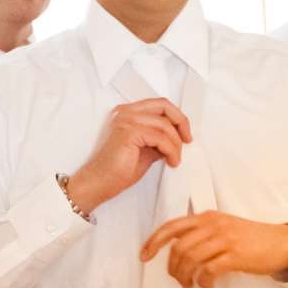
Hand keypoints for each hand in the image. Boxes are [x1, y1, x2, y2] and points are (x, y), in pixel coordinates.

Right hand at [64, 99, 191, 215]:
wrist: (101, 182)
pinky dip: (170, 151)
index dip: (176, 117)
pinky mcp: (129, 132)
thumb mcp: (147, 150)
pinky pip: (160, 138)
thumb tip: (178, 138)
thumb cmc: (118, 170)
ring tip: (174, 159)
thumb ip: (159, 139)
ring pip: (165, 125)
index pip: (159, 105)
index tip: (185, 133)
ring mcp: (127, 120)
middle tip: (187, 140)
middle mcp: (126, 112)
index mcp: (128, 113)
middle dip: (181, 122)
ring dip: (175, 144)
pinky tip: (171, 161)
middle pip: (164, 106)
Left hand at [140, 213, 287, 287]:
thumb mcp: (223, 227)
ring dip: (185, 276)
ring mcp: (225, 239)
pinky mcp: (235, 255)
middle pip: (178, 247)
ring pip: (190, 258)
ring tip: (189, 285)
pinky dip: (203, 281)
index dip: (154, 241)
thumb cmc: (251, 238)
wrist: (281, 243)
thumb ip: (202, 232)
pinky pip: (208, 270)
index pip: (172, 226)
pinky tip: (206, 286)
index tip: (144, 256)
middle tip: (177, 279)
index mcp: (207, 217)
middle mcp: (213, 225)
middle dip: (172, 267)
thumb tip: (176, 250)